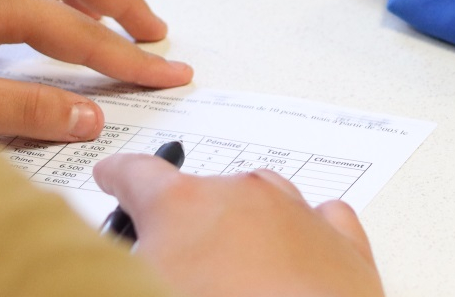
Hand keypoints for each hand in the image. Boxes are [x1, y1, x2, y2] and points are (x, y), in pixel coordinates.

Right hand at [94, 154, 384, 296]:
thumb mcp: (143, 281)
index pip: (136, 173)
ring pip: (263, 197)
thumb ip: (131, 259)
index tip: (112, 177)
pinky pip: (319, 219)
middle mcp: (240, 195)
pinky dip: (303, 233)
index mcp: (181, 204)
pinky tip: (295, 259)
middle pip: (202, 190)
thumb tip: (128, 260)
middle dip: (187, 219)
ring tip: (235, 269)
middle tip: (179, 261)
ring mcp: (295, 214)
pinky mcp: (342, 243)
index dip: (117, 177)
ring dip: (245, 224)